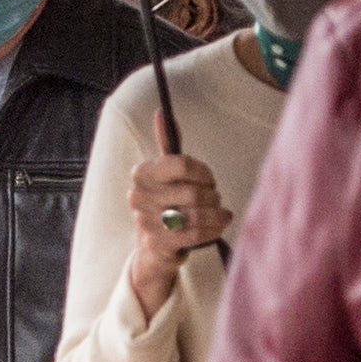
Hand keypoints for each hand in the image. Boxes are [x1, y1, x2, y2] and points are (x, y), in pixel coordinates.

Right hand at [121, 151, 230, 307]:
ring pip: (197, 214)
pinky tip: (218, 226)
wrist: (152, 247)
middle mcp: (139, 196)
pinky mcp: (158, 244)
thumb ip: (167, 145)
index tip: (209, 179)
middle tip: (216, 199)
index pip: (182, 164)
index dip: (204, 172)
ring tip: (221, 214)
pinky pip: (196, 234)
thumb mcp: (165, 174)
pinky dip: (214, 229)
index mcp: (142, 173)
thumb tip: (161, 114)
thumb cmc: (165, 203)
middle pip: (194, 192)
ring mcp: (147, 222)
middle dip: (213, 196)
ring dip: (216, 214)